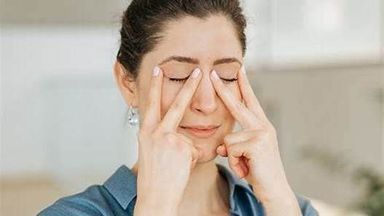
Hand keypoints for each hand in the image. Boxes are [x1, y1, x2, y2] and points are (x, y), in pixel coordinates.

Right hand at [134, 66, 201, 215]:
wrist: (155, 196)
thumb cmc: (154, 175)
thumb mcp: (151, 150)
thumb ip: (163, 136)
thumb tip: (178, 132)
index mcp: (146, 130)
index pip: (152, 103)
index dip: (155, 85)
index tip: (159, 70)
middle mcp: (155, 131)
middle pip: (175, 104)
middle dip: (188, 87)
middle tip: (197, 71)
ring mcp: (169, 139)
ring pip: (189, 136)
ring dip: (186, 151)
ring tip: (175, 164)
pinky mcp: (182, 148)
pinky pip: (195, 149)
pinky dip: (191, 159)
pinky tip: (181, 169)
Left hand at [211, 66, 297, 206]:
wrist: (275, 191)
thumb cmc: (260, 173)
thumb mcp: (245, 156)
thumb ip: (233, 146)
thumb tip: (219, 146)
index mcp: (262, 126)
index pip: (250, 102)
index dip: (244, 86)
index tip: (238, 70)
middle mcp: (263, 126)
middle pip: (238, 105)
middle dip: (223, 89)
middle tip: (212, 73)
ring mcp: (261, 133)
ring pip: (228, 139)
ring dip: (232, 157)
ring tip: (246, 166)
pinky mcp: (256, 143)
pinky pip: (229, 149)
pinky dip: (234, 163)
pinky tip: (247, 169)